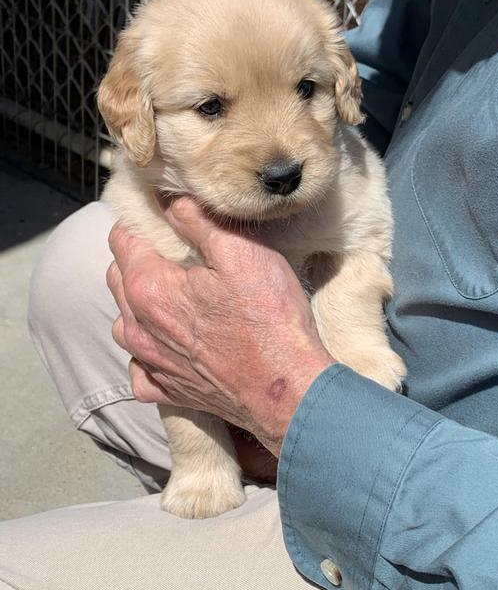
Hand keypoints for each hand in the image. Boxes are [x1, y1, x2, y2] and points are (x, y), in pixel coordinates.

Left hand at [106, 195, 333, 457]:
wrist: (287, 389)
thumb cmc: (268, 317)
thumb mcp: (239, 251)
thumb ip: (196, 220)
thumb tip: (168, 197)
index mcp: (148, 288)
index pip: (122, 239)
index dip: (143, 221)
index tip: (165, 216)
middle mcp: (138, 327)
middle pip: (118, 277)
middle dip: (139, 258)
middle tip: (176, 251)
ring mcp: (150, 363)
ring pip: (125, 322)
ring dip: (140, 304)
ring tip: (175, 295)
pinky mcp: (167, 391)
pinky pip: (139, 368)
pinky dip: (148, 353)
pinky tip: (172, 344)